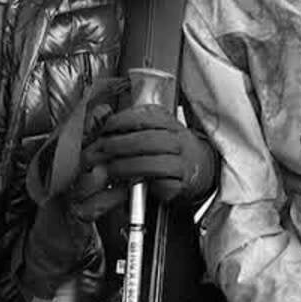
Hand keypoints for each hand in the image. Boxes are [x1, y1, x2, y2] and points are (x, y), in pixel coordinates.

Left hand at [70, 104, 215, 218]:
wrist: (200, 167)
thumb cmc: (169, 148)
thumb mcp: (154, 129)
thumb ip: (129, 124)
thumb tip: (100, 117)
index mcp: (169, 123)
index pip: (145, 117)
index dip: (122, 121)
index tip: (107, 128)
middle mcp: (178, 141)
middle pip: (148, 140)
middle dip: (120, 145)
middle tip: (102, 150)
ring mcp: (182, 163)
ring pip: (154, 164)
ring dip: (128, 166)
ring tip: (112, 168)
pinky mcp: (181, 184)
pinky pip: (162, 184)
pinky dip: (145, 184)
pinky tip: (132, 183)